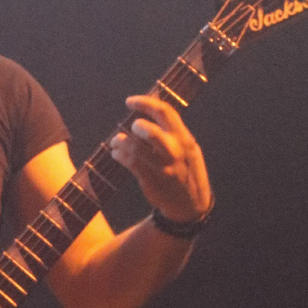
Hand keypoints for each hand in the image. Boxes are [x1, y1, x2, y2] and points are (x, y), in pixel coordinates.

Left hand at [109, 94, 211, 227]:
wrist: (191, 205)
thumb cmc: (186, 171)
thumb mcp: (188, 148)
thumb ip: (172, 131)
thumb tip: (150, 107)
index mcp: (185, 140)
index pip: (166, 113)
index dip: (145, 103)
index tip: (129, 101)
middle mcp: (176, 153)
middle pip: (153, 133)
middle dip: (137, 126)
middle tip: (131, 127)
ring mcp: (164, 169)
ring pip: (137, 150)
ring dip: (121, 142)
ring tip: (116, 141)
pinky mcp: (152, 182)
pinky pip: (132, 165)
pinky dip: (120, 156)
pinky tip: (116, 154)